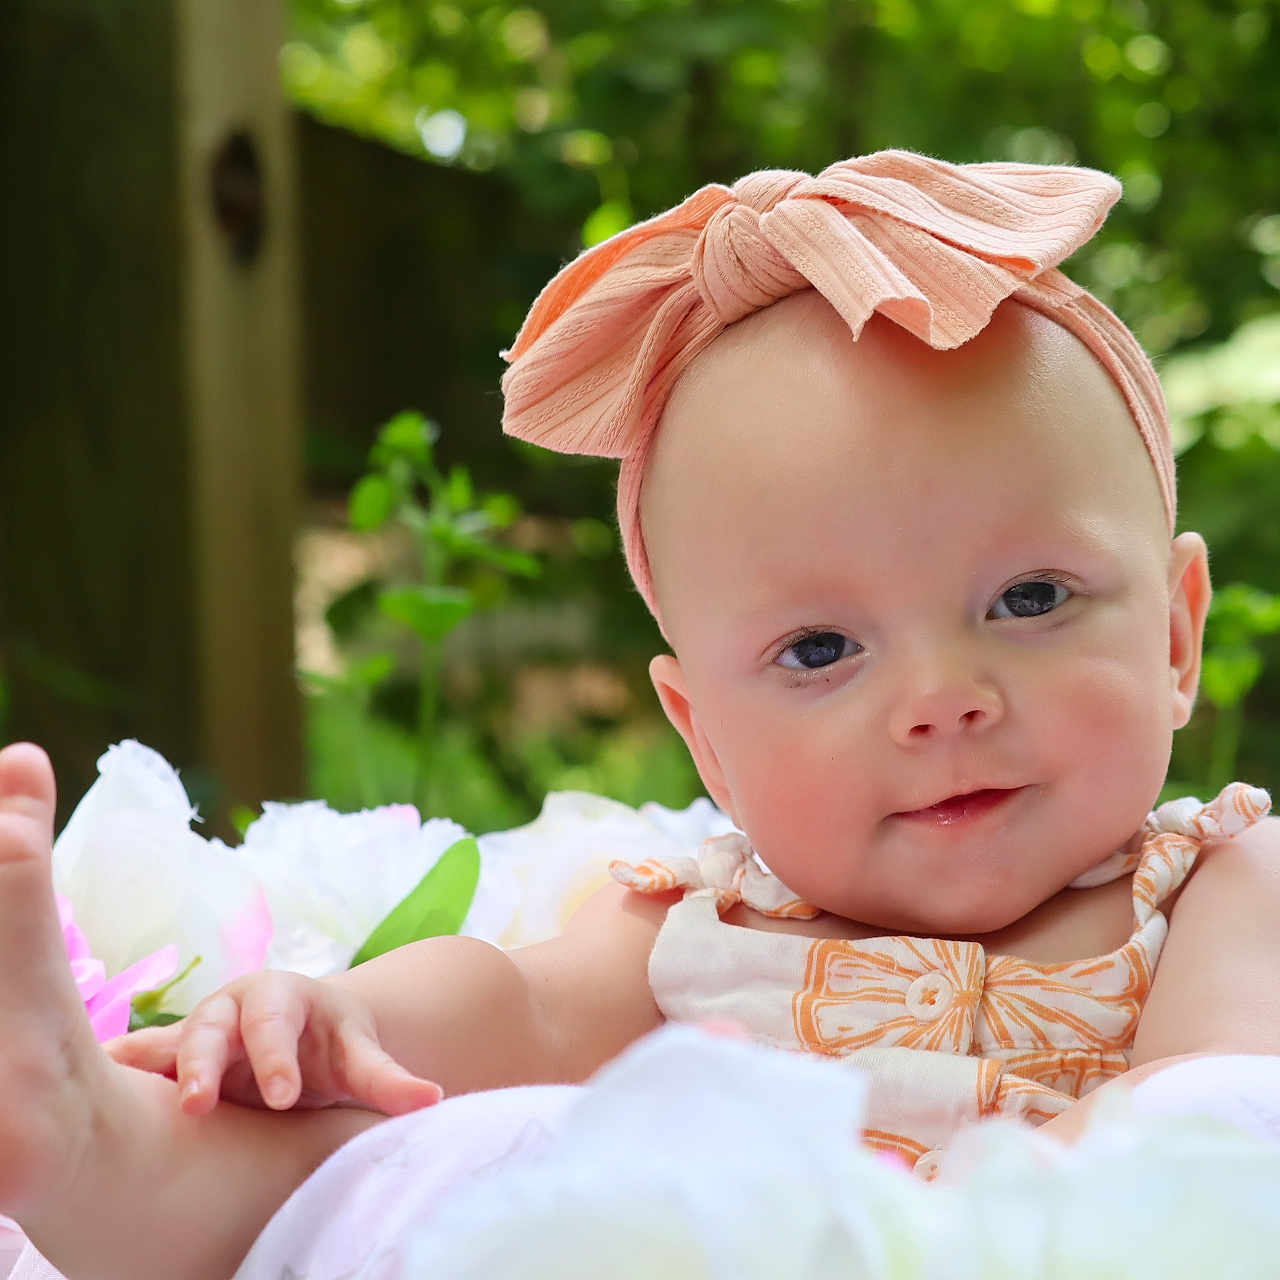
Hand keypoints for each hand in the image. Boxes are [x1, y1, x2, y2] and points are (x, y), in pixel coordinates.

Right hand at [104, 969, 443, 1117]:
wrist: (307, 1036)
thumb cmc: (334, 1047)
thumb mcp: (360, 1058)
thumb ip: (389, 1080)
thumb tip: (434, 1100)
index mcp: (283, 999)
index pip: (278, 1021)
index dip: (278, 1057)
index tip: (284, 1095)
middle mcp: (233, 1008)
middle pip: (213, 1027)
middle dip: (205, 1062)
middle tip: (201, 1104)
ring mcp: (197, 1032)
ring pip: (167, 1044)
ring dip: (151, 1069)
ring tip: (125, 1100)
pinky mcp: (170, 1060)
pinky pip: (136, 1062)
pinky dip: (115, 1070)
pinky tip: (85, 1088)